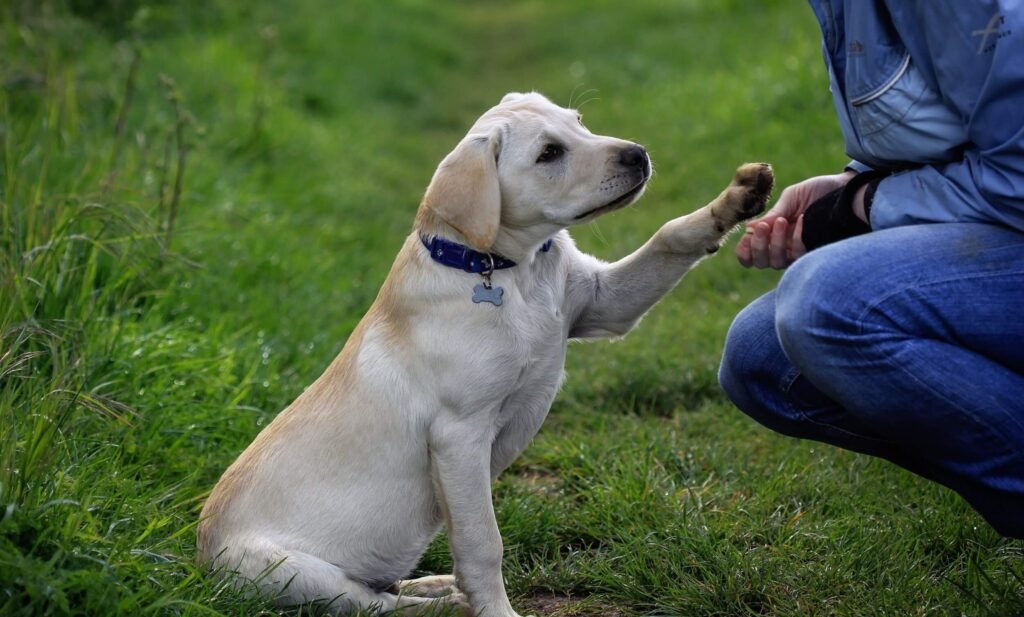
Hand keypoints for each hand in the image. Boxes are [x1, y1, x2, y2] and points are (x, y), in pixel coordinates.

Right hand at [736, 171, 854, 268]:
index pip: (751, 256)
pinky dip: (796, 237)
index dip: (745, 252)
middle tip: (763, 226)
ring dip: (775, 242)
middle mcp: (783, 248)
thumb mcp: (790, 198)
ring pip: (777, 262)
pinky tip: (802, 219)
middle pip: (761, 262)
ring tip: (782, 221)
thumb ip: (772, 214)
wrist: (845, 189)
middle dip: (758, 245)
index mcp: (772, 235)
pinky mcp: (815, 253)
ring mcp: (799, 253)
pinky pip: (799, 254)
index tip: (746, 238)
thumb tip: (750, 228)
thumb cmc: (817, 192)